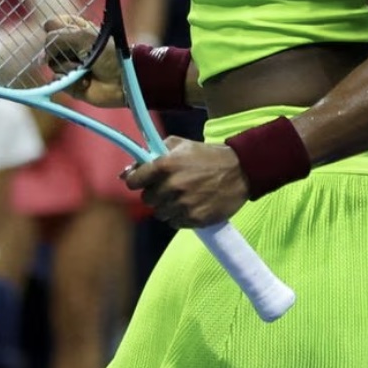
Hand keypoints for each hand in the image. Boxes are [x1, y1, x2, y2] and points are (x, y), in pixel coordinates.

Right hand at [43, 15, 123, 105]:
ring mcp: (69, 66)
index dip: (55, 27)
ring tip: (85, 69)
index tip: (63, 31)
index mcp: (76, 31)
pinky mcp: (69, 83)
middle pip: (48, 45)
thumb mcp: (83, 38)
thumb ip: (57, 39)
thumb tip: (40, 58)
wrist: (123, 80)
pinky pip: (55, 80)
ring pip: (51, 63)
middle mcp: (70, 48)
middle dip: (60, 49)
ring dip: (68, 66)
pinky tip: (84, 81)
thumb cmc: (108, 54)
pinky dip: (68, 80)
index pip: (54, 24)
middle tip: (77, 53)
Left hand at [124, 137, 247, 227]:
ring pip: (160, 213)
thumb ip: (152, 153)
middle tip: (169, 187)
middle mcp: (172, 186)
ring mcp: (183, 204)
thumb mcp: (180, 145)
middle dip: (155, 193)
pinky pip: (175, 223)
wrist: (241, 171)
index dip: (136, 181)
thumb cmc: (208, 156)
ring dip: (168, 206)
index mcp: (165, 165)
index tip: (142, 181)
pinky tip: (192, 205)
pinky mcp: (194, 219)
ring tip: (183, 196)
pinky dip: (180, 216)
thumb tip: (126, 171)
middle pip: (147, 199)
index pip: (133, 182)